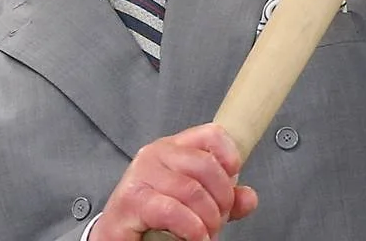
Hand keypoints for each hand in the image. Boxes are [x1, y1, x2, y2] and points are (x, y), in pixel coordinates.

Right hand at [92, 123, 257, 240]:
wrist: (116, 236)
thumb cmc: (153, 216)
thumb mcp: (194, 202)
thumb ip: (223, 198)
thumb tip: (249, 198)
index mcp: (172, 148)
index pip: (210, 134)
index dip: (229, 155)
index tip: (234, 179)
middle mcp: (155, 154)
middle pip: (205, 165)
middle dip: (221, 199)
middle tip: (219, 220)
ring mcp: (140, 175)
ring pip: (192, 191)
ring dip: (208, 219)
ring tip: (206, 234)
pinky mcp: (131, 201)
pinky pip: (172, 210)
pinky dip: (191, 229)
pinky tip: (195, 238)